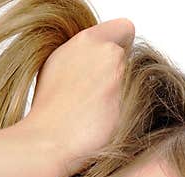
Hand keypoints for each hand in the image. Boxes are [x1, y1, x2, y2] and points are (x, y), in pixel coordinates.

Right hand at [19, 17, 134, 176]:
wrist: (49, 140)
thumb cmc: (48, 109)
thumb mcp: (57, 64)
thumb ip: (83, 54)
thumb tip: (97, 54)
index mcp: (88, 40)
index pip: (124, 29)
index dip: (120, 45)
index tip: (113, 59)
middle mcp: (108, 54)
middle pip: (128, 60)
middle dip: (117, 73)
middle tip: (96, 94)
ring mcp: (120, 80)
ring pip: (133, 83)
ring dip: (120, 94)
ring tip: (95, 111)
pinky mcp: (130, 104)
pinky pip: (136, 105)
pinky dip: (125, 113)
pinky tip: (103, 122)